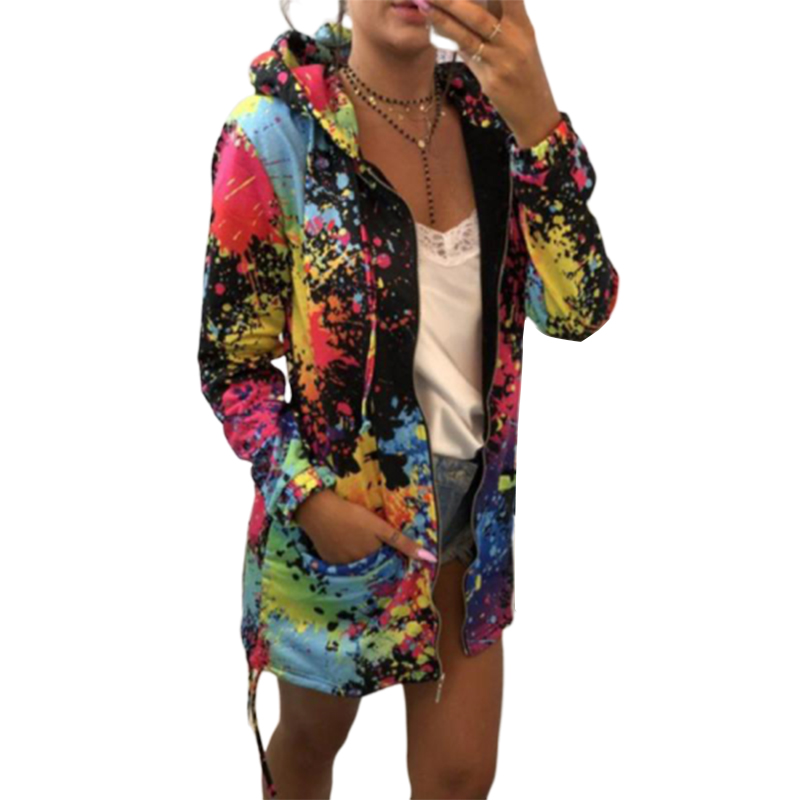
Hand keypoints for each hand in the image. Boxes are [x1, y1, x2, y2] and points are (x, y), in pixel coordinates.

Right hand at [295, 490, 437, 564]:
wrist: (318, 511)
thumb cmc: (351, 516)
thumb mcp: (380, 527)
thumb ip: (403, 544)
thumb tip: (431, 559)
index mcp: (372, 559)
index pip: (388, 563)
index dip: (391, 555)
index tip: (390, 549)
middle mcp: (358, 567)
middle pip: (372, 565)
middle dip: (375, 557)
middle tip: (368, 538)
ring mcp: (341, 566)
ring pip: (357, 565)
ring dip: (360, 557)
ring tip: (355, 538)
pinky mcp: (328, 561)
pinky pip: (341, 563)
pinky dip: (344, 555)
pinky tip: (342, 540)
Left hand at [419, 0, 562, 146]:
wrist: (536, 112)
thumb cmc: (524, 75)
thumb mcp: (519, 43)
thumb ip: (498, 22)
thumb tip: (465, 8)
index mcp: (524, 25)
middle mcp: (515, 39)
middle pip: (478, 11)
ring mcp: (503, 60)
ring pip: (468, 33)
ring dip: (443, 16)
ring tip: (424, 3)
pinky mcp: (493, 79)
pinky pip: (465, 54)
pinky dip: (448, 39)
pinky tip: (433, 28)